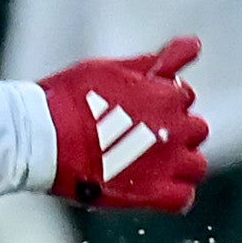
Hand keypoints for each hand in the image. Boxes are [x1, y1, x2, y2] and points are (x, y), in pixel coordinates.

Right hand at [40, 38, 207, 212]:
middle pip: (195, 130)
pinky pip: (182, 198)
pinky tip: (154, 189)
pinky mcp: (154, 193)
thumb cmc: (73, 98)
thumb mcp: (113, 69)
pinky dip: (175, 195)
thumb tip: (194, 44)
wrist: (45, 137)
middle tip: (142, 137)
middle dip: (175, 131)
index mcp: (168, 96)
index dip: (163, 101)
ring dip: (181, 163)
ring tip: (150, 164)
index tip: (140, 108)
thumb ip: (155, 63)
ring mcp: (168, 164)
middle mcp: (177, 129)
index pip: (183, 96)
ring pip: (196, 165)